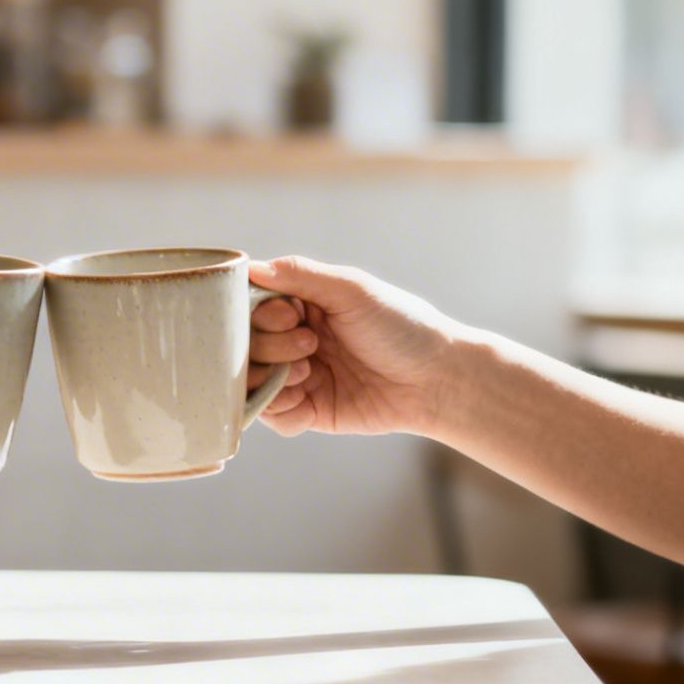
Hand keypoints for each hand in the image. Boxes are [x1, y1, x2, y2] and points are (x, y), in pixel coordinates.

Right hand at [247, 256, 461, 437]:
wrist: (437, 379)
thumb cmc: (403, 326)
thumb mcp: (353, 290)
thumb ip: (301, 275)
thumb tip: (250, 267)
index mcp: (304, 305)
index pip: (252, 307)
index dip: (260, 314)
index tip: (291, 316)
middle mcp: (295, 339)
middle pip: (246, 345)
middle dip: (270, 345)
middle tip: (310, 344)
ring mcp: (300, 376)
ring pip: (251, 381)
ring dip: (271, 376)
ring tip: (307, 372)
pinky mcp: (310, 411)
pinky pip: (272, 416)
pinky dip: (278, 409)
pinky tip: (304, 398)